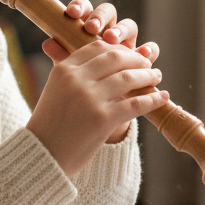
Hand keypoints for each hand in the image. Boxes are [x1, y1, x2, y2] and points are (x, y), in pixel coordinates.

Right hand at [26, 0, 166, 179]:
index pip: (96, 47)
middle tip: (148, 65)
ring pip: (128, 78)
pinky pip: (135, 104)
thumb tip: (107, 63)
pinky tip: (162, 97)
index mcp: (63, 70)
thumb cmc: (50, 126)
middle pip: (115, 58)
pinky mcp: (103, 119)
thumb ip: (76, 76)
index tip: (130, 54)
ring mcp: (89, 98)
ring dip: (147, 76)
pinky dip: (152, 99)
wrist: (42, 157)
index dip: (118, 48)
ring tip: (157, 77)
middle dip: (135, 59)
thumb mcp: (56, 92)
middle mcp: (76, 80)